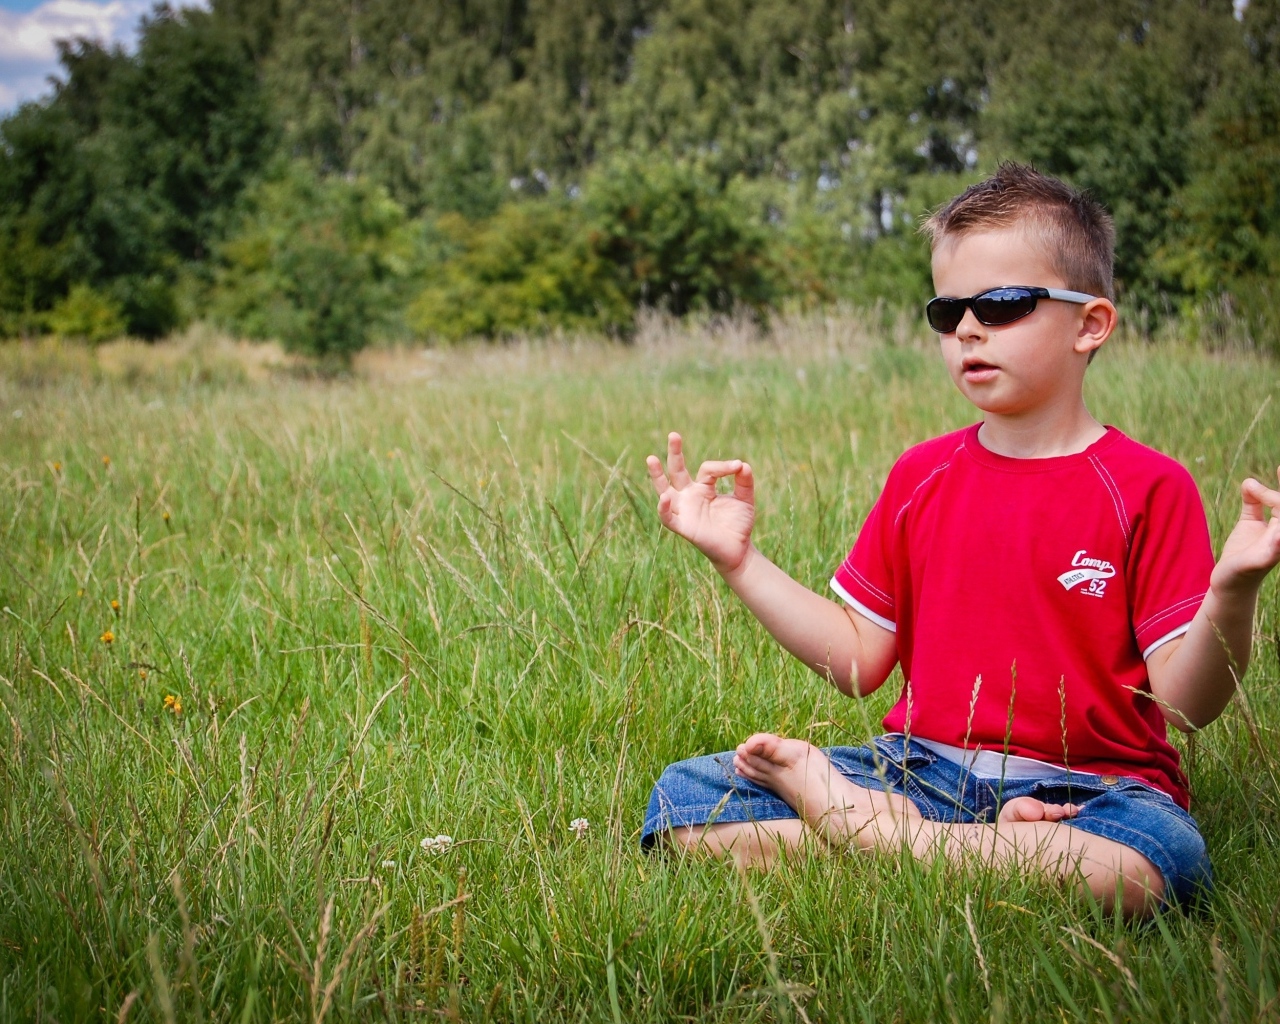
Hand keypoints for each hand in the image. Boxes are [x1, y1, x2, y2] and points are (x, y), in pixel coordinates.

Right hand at [646, 432, 754, 574]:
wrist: (738, 550)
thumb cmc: (738, 524)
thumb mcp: (745, 499)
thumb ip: (744, 482)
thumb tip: (742, 464)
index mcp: (703, 487)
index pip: (707, 469)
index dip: (722, 466)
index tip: (737, 467)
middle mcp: (689, 496)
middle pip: (677, 470)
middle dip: (675, 453)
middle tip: (674, 434)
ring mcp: (684, 510)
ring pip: (665, 490)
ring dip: (657, 476)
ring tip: (651, 459)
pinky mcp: (683, 526)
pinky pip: (668, 517)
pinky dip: (664, 508)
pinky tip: (664, 497)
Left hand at [1211, 468, 1279, 594]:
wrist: (1228, 580)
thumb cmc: (1243, 552)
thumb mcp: (1249, 522)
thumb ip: (1252, 502)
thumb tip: (1249, 481)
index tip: (1279, 467)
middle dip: (1279, 497)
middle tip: (1277, 470)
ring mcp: (1275, 549)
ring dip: (1278, 506)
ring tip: (1266, 495)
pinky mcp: (1261, 560)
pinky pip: (1274, 548)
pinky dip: (1276, 539)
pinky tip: (1276, 532)